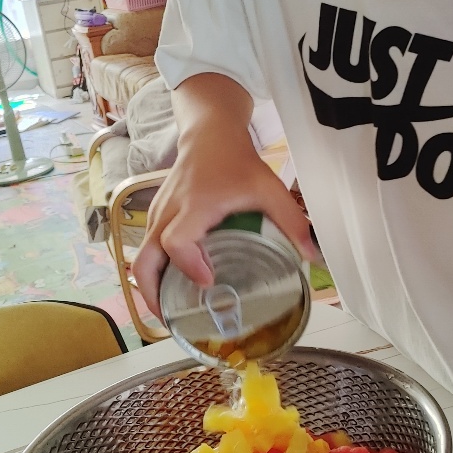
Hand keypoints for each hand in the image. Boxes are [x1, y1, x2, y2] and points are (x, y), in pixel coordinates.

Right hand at [134, 123, 315, 320]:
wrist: (208, 133)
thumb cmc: (235, 159)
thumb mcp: (268, 187)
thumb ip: (291, 220)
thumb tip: (312, 254)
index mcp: (194, 206)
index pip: (177, 243)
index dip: (189, 266)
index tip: (207, 280)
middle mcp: (168, 213)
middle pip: (143, 262)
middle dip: (153, 296)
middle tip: (174, 320)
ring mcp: (157, 214)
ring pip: (141, 259)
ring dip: (152, 287)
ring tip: (173, 311)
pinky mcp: (155, 216)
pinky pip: (147, 249)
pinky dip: (155, 271)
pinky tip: (174, 285)